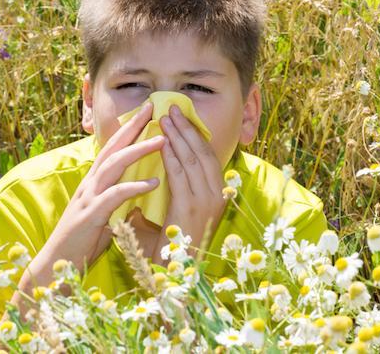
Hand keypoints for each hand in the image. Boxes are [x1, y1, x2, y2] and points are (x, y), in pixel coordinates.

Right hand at [40, 100, 166, 273]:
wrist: (57, 265)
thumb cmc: (83, 241)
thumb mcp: (104, 213)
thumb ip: (118, 198)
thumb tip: (139, 190)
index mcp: (94, 182)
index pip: (114, 148)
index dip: (130, 129)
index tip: (148, 111)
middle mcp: (90, 183)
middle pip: (113, 148)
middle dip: (134, 127)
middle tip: (153, 108)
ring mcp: (89, 197)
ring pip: (114, 165)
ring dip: (139, 150)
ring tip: (162, 141)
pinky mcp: (91, 215)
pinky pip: (115, 195)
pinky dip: (135, 186)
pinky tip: (154, 181)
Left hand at [151, 104, 225, 265]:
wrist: (175, 270)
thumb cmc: (173, 242)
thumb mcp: (180, 208)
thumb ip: (177, 187)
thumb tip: (164, 162)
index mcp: (217, 194)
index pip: (209, 155)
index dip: (195, 134)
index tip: (182, 116)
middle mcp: (216, 195)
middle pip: (203, 152)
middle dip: (187, 128)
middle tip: (172, 108)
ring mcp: (206, 201)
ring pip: (193, 159)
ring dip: (178, 136)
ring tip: (165, 118)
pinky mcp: (192, 207)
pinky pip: (180, 175)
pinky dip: (171, 155)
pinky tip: (161, 142)